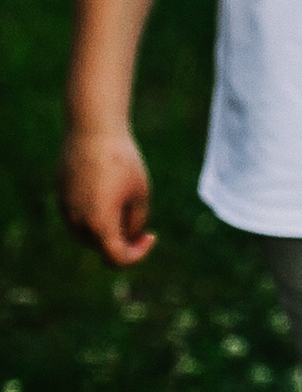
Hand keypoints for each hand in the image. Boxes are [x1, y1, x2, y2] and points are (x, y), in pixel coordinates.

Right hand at [59, 127, 155, 264]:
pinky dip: (94, 215)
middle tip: (140, 218)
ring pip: (88, 233)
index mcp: (99, 224)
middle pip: (103, 246)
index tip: (151, 236)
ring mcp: (65, 210)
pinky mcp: (61, 198)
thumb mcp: (140, 193)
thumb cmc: (123, 162)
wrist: (93, 132)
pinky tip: (109, 190)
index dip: (137, 254)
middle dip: (123, 239)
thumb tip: (128, 236)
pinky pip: (79, 217)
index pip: (116, 258)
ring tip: (124, 200)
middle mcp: (77, 222)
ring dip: (108, 229)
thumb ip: (136, 222)